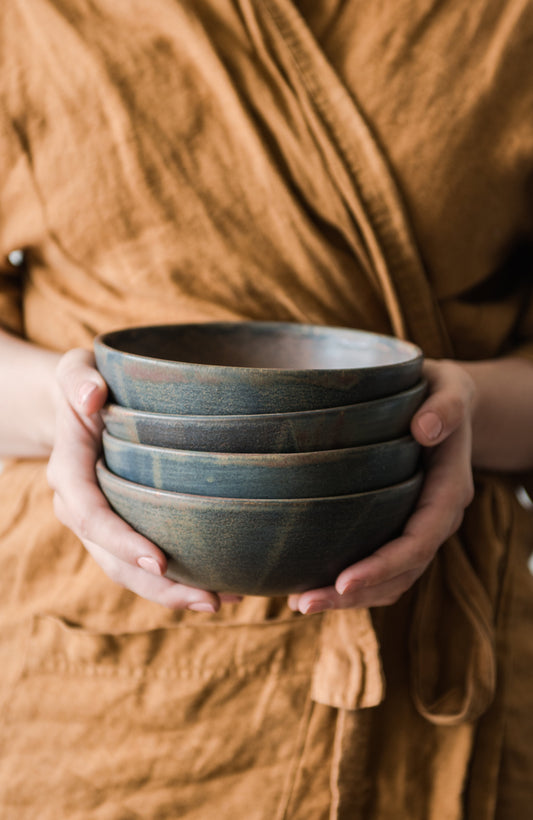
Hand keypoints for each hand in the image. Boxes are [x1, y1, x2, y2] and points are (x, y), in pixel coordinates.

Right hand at [47, 348, 237, 611]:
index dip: (120, 542)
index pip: (90, 515)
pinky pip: (141, 561)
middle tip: (208, 599)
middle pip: (111, 559)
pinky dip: (174, 579)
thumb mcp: (75, 369)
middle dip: (157, 586)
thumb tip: (93, 397)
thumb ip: (78, 379)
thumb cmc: (85, 383)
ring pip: (127, 571)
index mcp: (68, 472)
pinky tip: (217, 585)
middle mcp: (79, 506)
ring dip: (171, 593)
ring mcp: (99, 522)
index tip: (157, 561)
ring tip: (221, 600)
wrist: (80, 404)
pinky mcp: (120, 527)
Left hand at [287, 359, 475, 614]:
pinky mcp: (398, 526)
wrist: (445, 404)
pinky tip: (309, 583)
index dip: (383, 567)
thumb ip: (444, 406)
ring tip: (300, 603)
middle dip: (356, 594)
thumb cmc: (442, 393)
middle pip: (401, 573)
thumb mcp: (449, 388)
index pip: (419, 542)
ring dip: (349, 598)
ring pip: (390, 580)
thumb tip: (424, 429)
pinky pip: (379, 566)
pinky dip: (349, 582)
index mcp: (449, 492)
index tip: (343, 582)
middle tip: (304, 603)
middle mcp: (435, 519)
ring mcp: (417, 527)